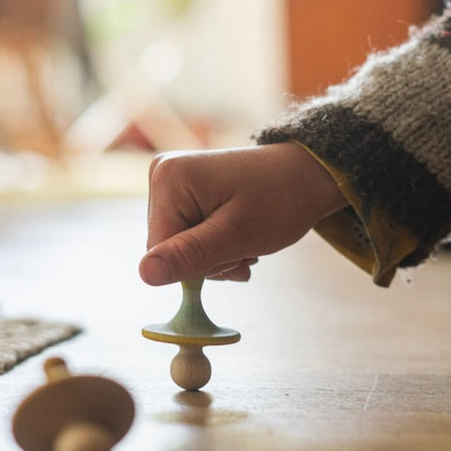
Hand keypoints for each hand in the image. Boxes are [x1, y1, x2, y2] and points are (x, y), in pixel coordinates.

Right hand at [139, 142, 346, 284]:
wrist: (306, 176)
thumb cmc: (280, 200)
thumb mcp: (238, 235)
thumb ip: (190, 256)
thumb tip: (143, 275)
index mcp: (168, 178)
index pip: (159, 251)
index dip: (197, 264)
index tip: (236, 252)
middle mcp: (161, 175)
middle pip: (167, 249)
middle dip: (208, 261)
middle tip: (245, 248)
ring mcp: (171, 184)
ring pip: (178, 248)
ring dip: (215, 257)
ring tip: (246, 240)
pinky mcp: (182, 194)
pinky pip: (186, 238)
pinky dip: (215, 247)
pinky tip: (239, 236)